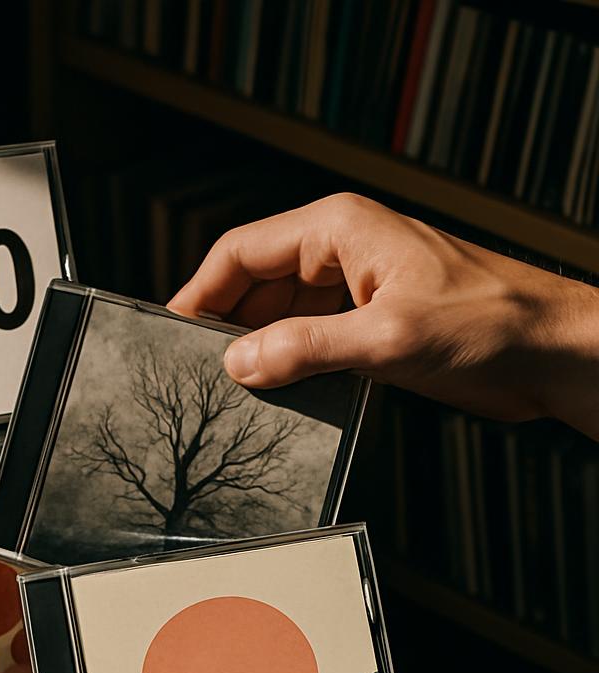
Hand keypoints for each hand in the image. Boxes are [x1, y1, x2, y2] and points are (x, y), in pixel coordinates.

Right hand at [169, 193, 598, 439]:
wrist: (552, 351)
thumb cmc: (492, 322)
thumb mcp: (387, 336)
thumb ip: (305, 347)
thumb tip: (238, 362)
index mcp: (338, 229)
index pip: (241, 252)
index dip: (199, 292)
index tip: (169, 332)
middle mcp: (340, 253)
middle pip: (254, 284)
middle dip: (224, 326)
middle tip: (196, 372)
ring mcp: (354, 290)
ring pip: (278, 315)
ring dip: (255, 349)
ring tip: (230, 389)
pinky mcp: (368, 325)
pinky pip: (307, 340)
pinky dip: (286, 364)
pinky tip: (275, 394)